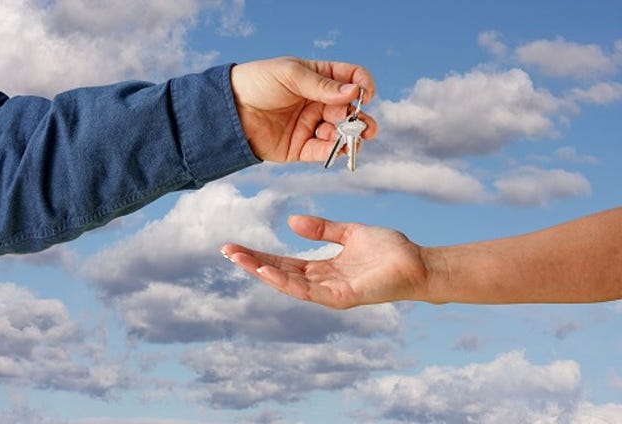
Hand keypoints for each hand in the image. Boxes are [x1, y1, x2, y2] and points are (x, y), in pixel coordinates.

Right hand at [220, 215, 427, 308]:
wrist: (419, 263)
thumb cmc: (389, 251)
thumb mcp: (349, 232)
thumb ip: (322, 229)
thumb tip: (291, 220)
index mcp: (323, 268)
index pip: (284, 262)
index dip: (259, 253)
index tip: (236, 246)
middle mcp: (323, 283)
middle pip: (280, 273)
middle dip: (253, 263)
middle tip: (226, 251)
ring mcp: (331, 292)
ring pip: (289, 284)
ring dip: (263, 272)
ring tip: (240, 259)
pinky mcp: (342, 297)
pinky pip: (309, 291)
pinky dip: (286, 282)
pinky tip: (268, 271)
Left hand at [230, 57, 377, 161]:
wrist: (229, 109)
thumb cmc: (257, 83)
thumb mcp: (290, 74)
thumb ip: (322, 85)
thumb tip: (353, 92)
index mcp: (318, 78)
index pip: (350, 79)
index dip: (362, 85)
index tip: (366, 94)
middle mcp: (318, 102)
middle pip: (349, 110)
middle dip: (361, 119)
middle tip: (365, 126)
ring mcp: (310, 125)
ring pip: (340, 133)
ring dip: (350, 136)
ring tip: (353, 138)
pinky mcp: (300, 147)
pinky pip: (323, 151)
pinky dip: (334, 151)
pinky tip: (339, 148)